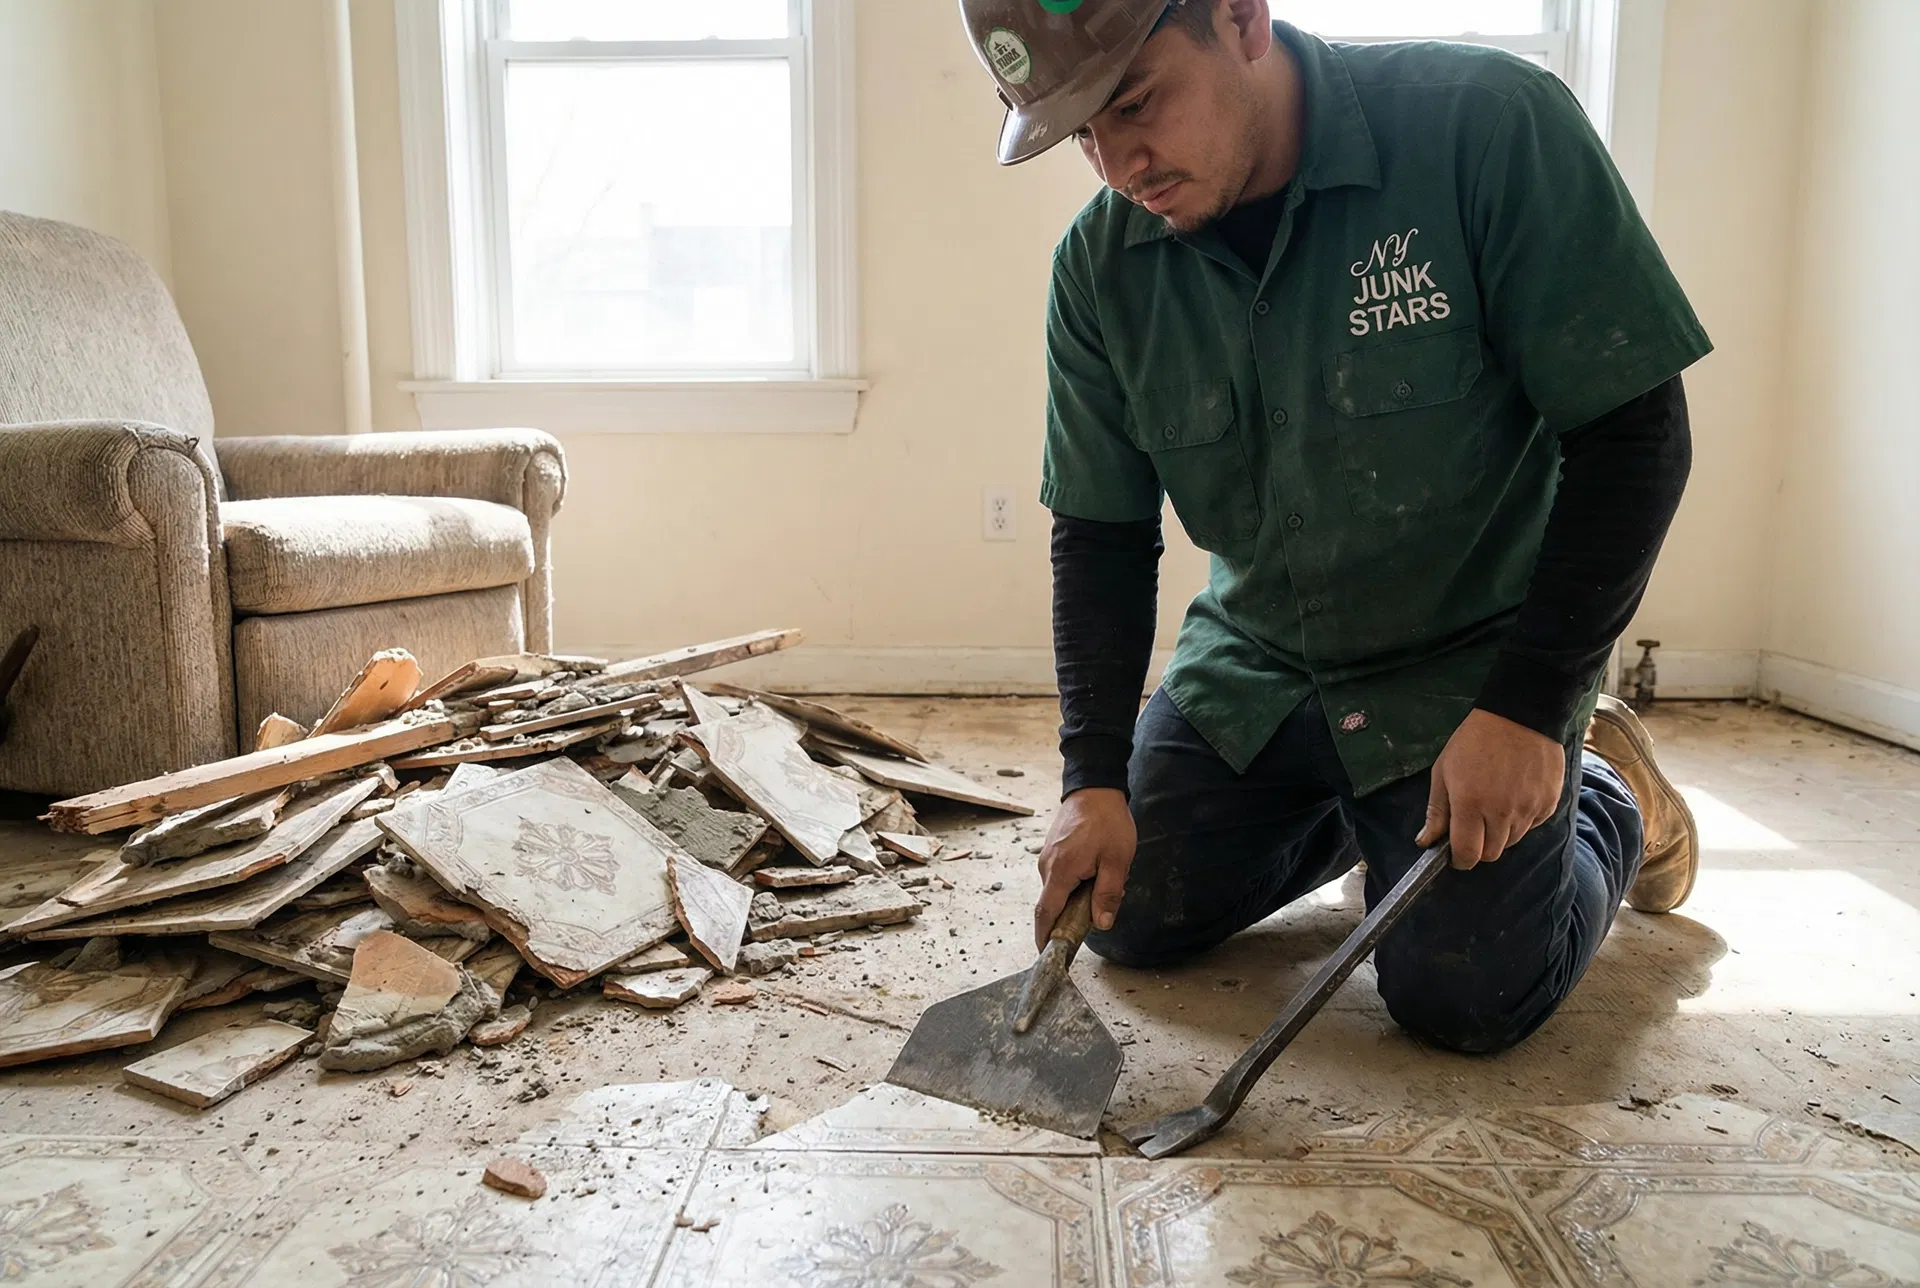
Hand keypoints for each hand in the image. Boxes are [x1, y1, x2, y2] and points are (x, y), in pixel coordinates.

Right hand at [1033, 787, 1134, 949]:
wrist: (1095, 787)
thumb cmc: (1107, 821)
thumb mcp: (1117, 861)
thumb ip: (1108, 894)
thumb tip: (1101, 924)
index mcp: (1060, 871)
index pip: (1045, 914)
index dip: (1044, 938)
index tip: (1047, 955)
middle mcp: (1047, 866)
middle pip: (1052, 904)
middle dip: (1069, 917)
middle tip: (1094, 916)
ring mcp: (1047, 857)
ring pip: (1057, 890)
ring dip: (1074, 898)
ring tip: (1101, 884)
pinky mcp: (1052, 850)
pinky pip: (1059, 876)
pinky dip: (1072, 884)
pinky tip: (1094, 873)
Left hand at [1416, 709, 1564, 869]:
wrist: (1519, 716)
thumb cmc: (1474, 742)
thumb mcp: (1444, 771)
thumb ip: (1437, 811)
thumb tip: (1426, 843)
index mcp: (1470, 804)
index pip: (1468, 855)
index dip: (1460, 859)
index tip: (1456, 853)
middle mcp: (1501, 812)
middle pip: (1491, 854)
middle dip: (1479, 847)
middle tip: (1474, 825)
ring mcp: (1528, 809)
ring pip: (1512, 842)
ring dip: (1500, 833)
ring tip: (1494, 804)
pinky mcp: (1548, 804)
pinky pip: (1532, 827)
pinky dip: (1521, 820)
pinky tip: (1515, 796)